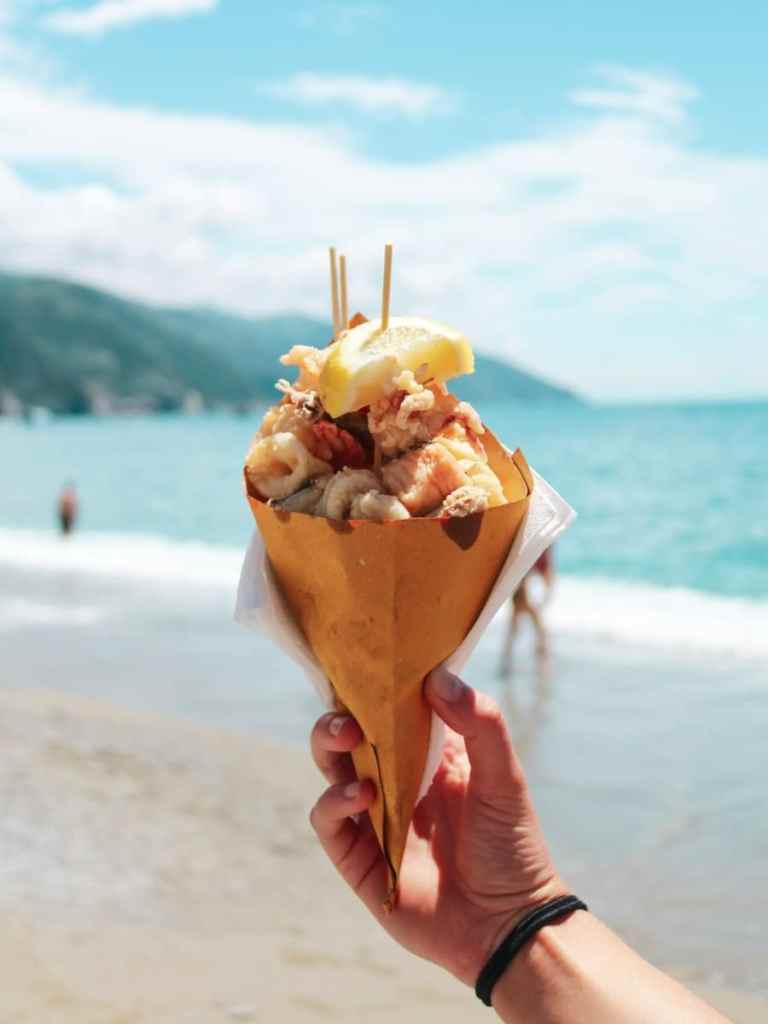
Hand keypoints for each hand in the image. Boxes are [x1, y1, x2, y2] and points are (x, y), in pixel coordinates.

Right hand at [309, 668, 567, 985]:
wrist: (508, 923)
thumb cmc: (512, 845)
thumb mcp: (504, 776)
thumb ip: (479, 722)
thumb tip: (437, 677)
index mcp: (428, 755)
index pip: (389, 711)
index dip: (373, 688)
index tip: (366, 664)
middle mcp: (396, 780)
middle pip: (349, 737)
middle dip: (339, 716)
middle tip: (350, 713)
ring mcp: (374, 818)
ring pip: (331, 771)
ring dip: (330, 748)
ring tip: (350, 738)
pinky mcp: (359, 858)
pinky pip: (329, 822)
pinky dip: (334, 802)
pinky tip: (360, 794)